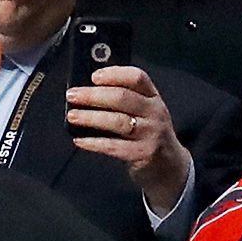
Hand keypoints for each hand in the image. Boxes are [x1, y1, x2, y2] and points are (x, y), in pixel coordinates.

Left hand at [65, 65, 192, 214]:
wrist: (169, 167)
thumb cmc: (149, 134)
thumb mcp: (145, 112)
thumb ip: (124, 100)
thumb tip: (88, 91)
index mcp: (153, 97)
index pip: (137, 77)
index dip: (114, 74)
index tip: (93, 76)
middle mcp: (154, 113)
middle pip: (122, 98)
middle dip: (93, 95)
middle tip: (72, 96)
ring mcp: (150, 134)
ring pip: (117, 121)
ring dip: (91, 118)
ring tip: (72, 116)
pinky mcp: (142, 154)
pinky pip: (114, 146)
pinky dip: (94, 143)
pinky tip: (79, 140)